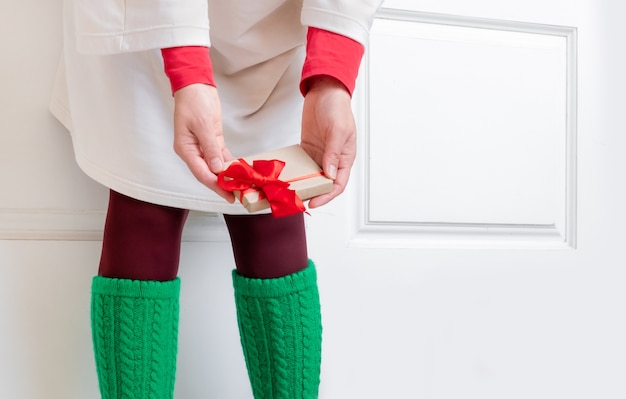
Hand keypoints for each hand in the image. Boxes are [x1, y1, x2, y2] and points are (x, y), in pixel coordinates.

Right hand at [172, 83, 234, 201]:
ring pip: (214, 166)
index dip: (215, 185)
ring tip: (239, 187)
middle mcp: (192, 150)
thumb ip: (210, 147)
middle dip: (221, 185)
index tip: (227, 194)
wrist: (196, 85)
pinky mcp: (211, 140)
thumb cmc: (194, 101)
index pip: (201, 172)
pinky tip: (237, 171)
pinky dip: (228, 164)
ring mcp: (202, 146)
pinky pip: (220, 156)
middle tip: (236, 196)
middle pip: (207, 172)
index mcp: (185, 148)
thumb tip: (217, 168)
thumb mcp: (203, 124)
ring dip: (226, 176)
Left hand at [301, 76, 356, 207]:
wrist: (325, 91)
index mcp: (344, 158)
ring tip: (289, 192)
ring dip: (302, 184)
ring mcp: (319, 154)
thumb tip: (330, 174)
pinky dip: (295, 171)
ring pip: (311, 175)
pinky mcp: (308, 148)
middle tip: (297, 201)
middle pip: (323, 183)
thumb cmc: (337, 108)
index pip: (337, 184)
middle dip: (312, 193)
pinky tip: (285, 176)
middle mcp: (332, 159)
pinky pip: (301, 163)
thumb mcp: (338, 130)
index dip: (327, 196)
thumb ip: (333, 153)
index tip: (314, 203)